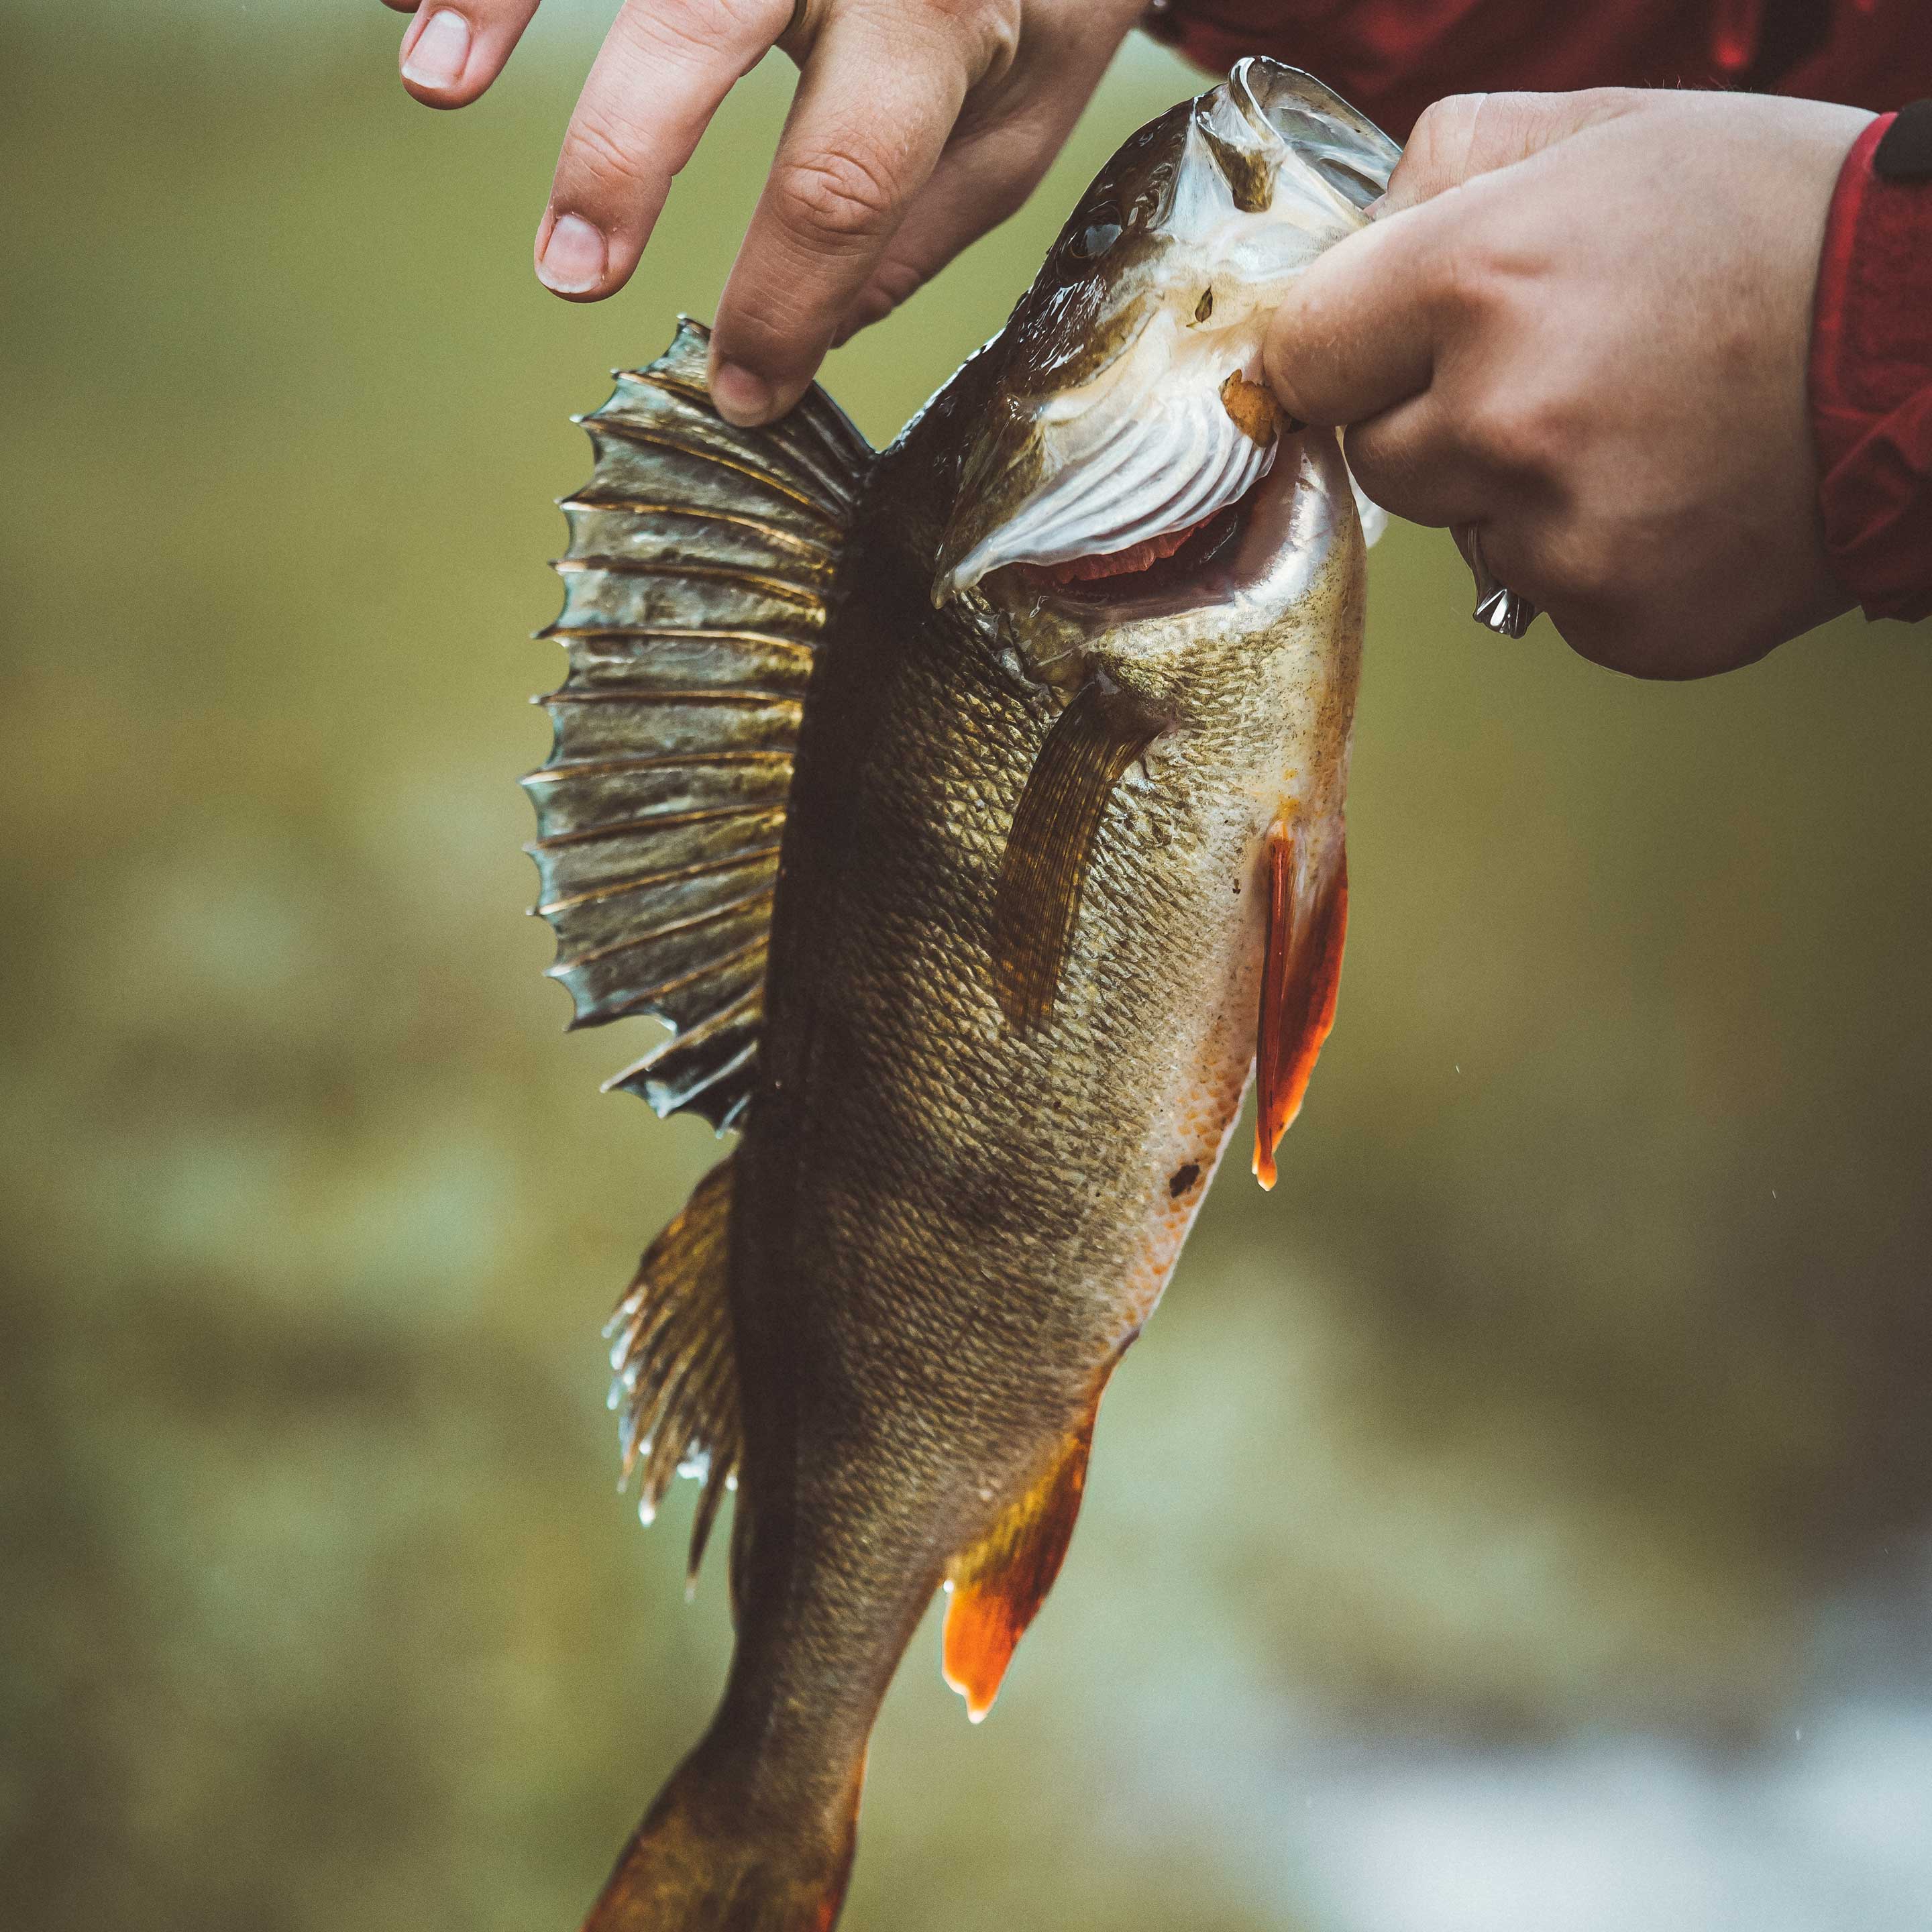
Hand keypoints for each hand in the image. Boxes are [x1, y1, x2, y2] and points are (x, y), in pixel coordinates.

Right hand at [382, 0, 1143, 425]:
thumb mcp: (1024, 109)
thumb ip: (922, 224)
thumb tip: (817, 342)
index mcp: (943, 16)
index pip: (847, 181)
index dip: (784, 301)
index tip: (742, 392)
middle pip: (713, 23)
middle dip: (625, 152)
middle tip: (570, 271)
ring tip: (428, 83)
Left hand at [1263, 89, 1873, 677]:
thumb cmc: (1779, 222)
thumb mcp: (1606, 133)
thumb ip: (1447, 166)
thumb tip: (1356, 234)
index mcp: (1480, 279)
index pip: (1302, 356)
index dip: (1341, 351)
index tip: (1378, 351)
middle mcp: (1505, 421)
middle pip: (1376, 457)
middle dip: (1436, 421)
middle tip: (1556, 373)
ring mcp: (1561, 537)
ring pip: (1463, 533)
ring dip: (1515, 494)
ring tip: (1637, 429)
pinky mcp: (1615, 619)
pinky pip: (1545, 595)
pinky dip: (1591, 556)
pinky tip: (1672, 494)